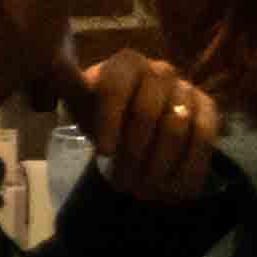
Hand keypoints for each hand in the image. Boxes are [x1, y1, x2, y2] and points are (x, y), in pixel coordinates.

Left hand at [44, 51, 220, 205]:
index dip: (110, 120)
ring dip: (158, 167)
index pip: (117, 87)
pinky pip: (205, 135)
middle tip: (122, 184)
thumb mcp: (82, 101)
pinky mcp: (207, 107)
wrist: (135, 120)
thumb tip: (49, 69)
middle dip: (133, 154)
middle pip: (148, 112)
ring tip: (143, 191)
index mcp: (126, 65)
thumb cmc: (103, 111)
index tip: (105, 154)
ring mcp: (186, 87)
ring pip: (176, 127)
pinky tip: (177, 189)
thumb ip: (68, 86)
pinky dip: (190, 165)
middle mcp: (160, 70)